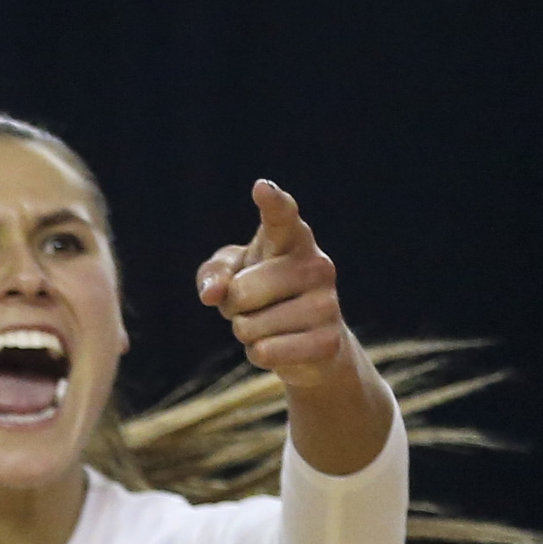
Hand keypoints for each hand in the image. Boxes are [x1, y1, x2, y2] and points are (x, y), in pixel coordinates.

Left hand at [194, 179, 355, 390]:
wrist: (307, 341)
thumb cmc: (261, 293)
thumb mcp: (230, 275)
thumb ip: (213, 274)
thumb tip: (213, 295)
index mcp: (291, 240)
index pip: (282, 218)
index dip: (273, 204)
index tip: (262, 189)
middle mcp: (316, 265)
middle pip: (240, 291)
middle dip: (233, 305)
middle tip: (253, 304)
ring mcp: (328, 303)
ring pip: (248, 326)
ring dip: (246, 331)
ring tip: (270, 324)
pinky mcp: (329, 341)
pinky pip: (265, 352)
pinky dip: (259, 354)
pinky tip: (281, 345)